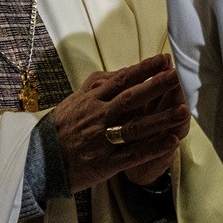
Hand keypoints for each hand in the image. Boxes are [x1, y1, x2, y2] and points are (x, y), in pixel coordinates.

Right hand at [50, 53, 192, 193]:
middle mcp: (97, 117)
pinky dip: (152, 148)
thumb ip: (97, 85)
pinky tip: (171, 142)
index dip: (143, 69)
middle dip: (157, 87)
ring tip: (184, 110)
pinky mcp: (104, 163)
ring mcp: (101, 140)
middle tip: (179, 76)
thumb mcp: (74, 101)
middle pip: (131, 99)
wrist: (38, 161)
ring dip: (160, 119)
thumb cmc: (59, 129)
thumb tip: (121, 72)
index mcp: (91, 101)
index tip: (164, 60)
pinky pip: (132, 155)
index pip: (121, 80)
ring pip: (135, 127)